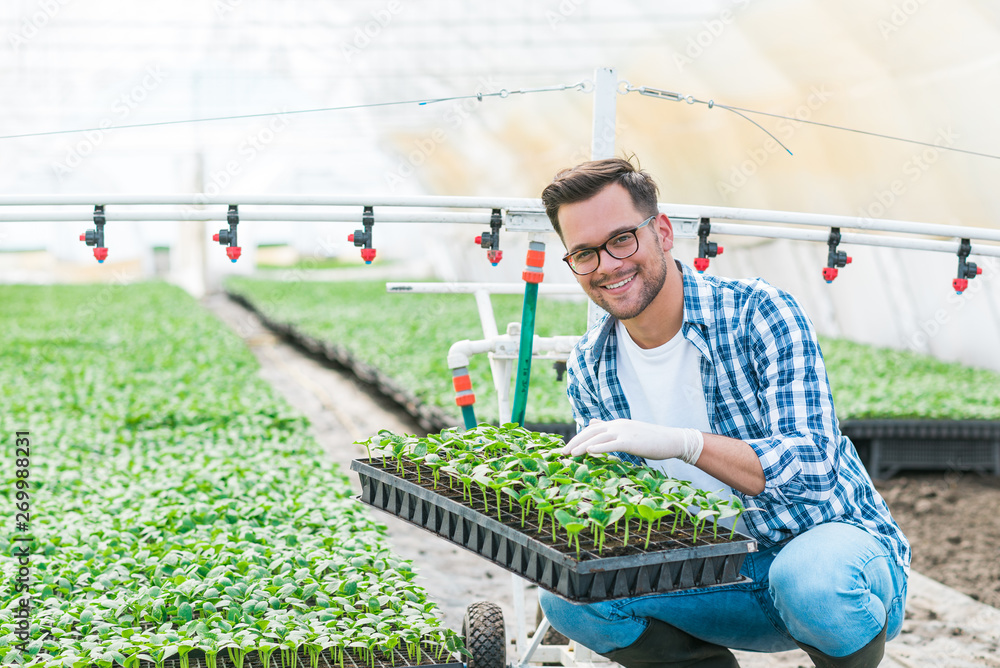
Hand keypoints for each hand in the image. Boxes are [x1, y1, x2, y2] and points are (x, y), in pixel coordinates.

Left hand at [561, 418, 703, 464]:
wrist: (672, 440)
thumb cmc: (650, 440)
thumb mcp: (627, 432)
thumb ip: (610, 428)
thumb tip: (592, 423)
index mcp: (615, 424)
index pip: (590, 430)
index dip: (576, 438)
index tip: (566, 448)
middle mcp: (617, 425)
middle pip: (590, 432)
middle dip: (574, 442)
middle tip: (562, 453)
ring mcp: (624, 432)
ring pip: (597, 437)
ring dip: (581, 445)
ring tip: (570, 454)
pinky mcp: (631, 441)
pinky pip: (612, 444)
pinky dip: (599, 447)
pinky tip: (589, 451)